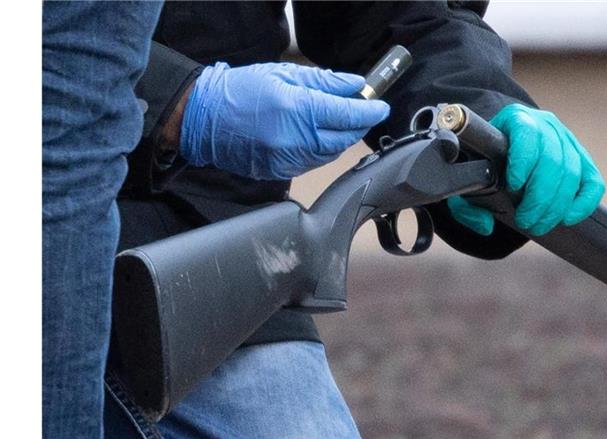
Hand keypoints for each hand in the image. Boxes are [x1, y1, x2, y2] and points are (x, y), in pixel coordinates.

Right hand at [180, 62, 389, 179]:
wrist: (203, 119)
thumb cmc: (239, 92)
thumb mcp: (283, 74)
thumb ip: (324, 82)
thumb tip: (354, 86)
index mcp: (297, 110)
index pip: (348, 115)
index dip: (370, 110)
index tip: (380, 104)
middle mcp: (296, 140)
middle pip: (344, 137)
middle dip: (358, 124)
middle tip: (360, 108)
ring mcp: (288, 160)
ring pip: (331, 153)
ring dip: (340, 137)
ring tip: (335, 119)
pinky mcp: (281, 172)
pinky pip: (314, 163)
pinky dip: (322, 149)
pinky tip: (316, 135)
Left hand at [447, 103, 605, 236]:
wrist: (501, 144)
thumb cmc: (484, 161)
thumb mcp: (468, 177)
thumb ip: (466, 203)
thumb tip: (486, 225)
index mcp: (516, 119)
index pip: (527, 135)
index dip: (522, 162)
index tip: (513, 187)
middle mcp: (545, 124)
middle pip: (552, 160)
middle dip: (539, 198)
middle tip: (524, 221)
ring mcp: (567, 140)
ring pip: (572, 173)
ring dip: (556, 206)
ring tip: (538, 225)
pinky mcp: (582, 159)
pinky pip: (593, 181)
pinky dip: (584, 203)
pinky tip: (567, 218)